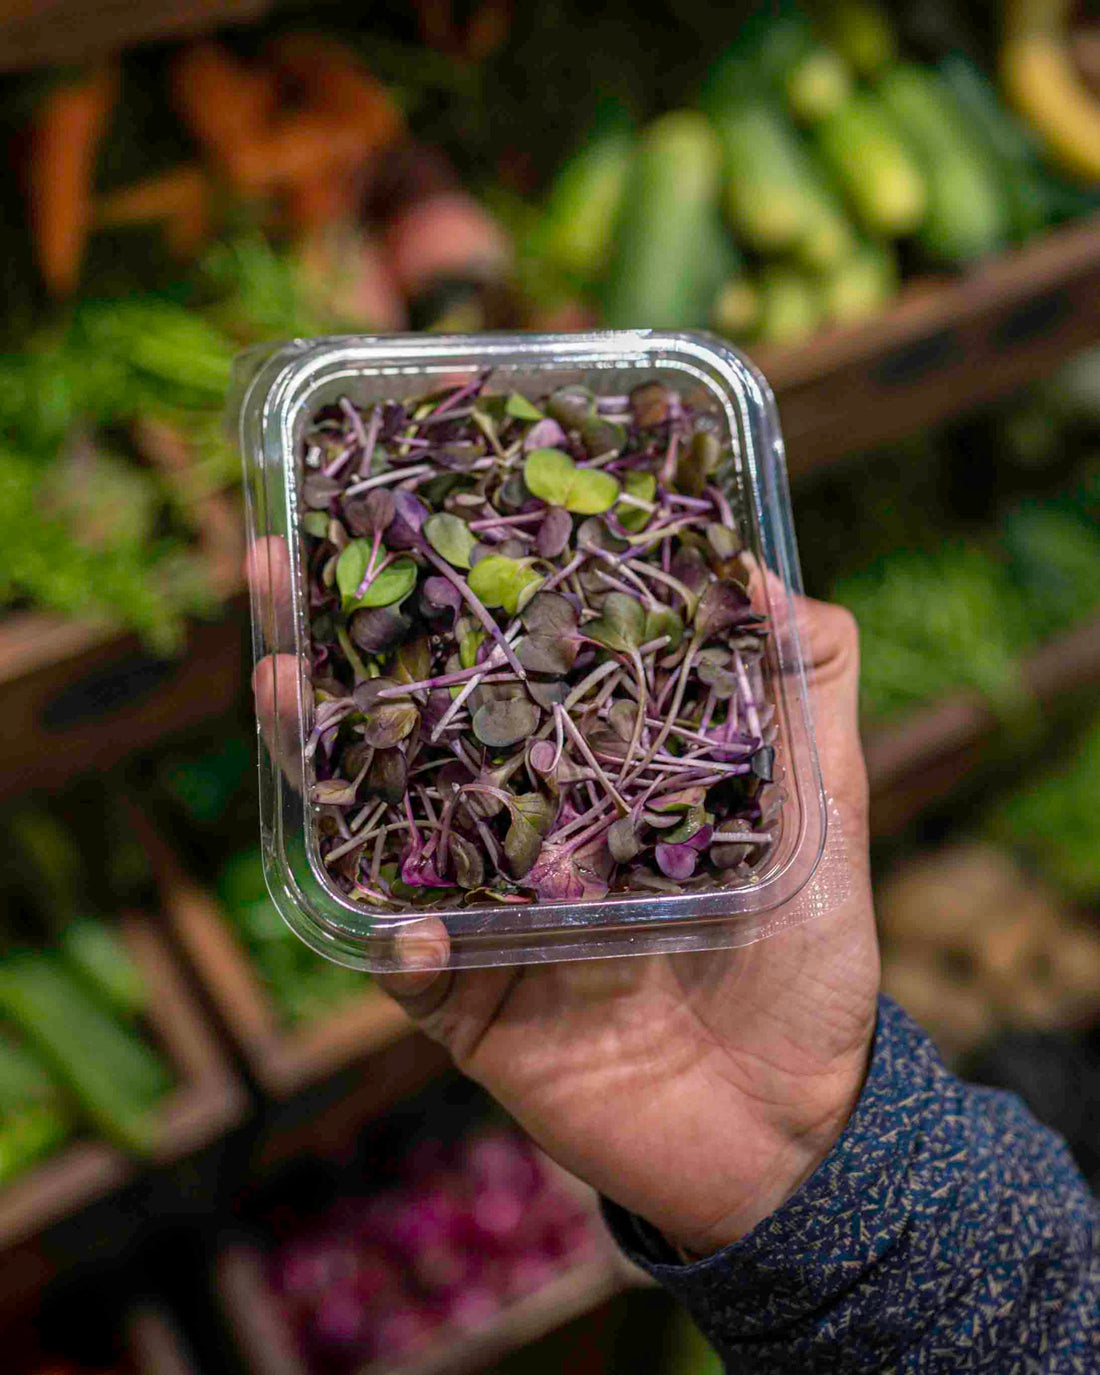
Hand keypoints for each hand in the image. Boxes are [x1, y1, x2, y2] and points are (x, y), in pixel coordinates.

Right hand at [253, 536, 878, 1255]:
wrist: (793, 1129)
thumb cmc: (811, 961)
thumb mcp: (832, 810)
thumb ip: (811, 694)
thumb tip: (767, 571)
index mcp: (594, 772)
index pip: (510, 664)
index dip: (459, 594)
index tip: (413, 511)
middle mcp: (524, 830)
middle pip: (419, 729)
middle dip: (345, 650)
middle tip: (281, 570)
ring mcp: (488, 915)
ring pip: (382, 831)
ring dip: (321, 763)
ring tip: (277, 685)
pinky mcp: (470, 1009)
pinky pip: (411, 974)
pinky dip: (395, 948)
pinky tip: (402, 922)